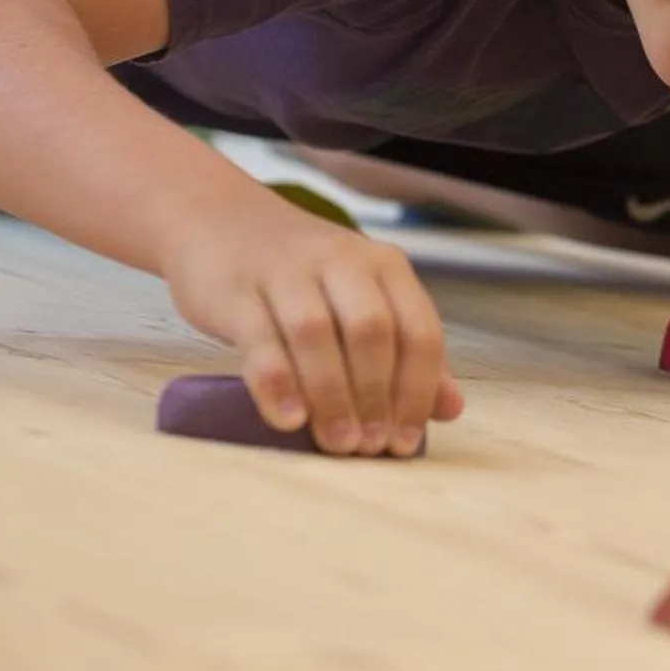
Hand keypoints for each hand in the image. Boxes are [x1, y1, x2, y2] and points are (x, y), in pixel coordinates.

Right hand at [159, 197, 463, 455]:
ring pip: (316, 334)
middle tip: (368, 448)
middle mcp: (340, 260)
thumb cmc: (302, 278)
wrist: (218, 222)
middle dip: (376, 396)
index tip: (405, 441)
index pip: (419, 329)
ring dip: (332, 396)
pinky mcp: (236, 290)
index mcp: (384, 265)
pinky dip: (277, 383)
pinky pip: (260, 339)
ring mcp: (285, 271)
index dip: (418, 391)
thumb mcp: (362, 299)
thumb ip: (406, 352)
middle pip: (371, 331)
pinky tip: (289, 420)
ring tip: (337, 444)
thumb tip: (451, 409)